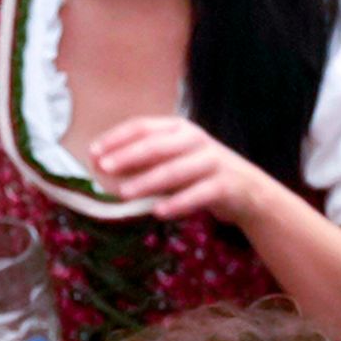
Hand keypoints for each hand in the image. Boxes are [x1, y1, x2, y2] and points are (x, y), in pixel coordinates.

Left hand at [86, 115, 275, 224]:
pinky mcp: (225, 185)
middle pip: (157, 145)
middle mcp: (195, 140)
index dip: (117, 138)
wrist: (247, 190)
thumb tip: (101, 166)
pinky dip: (178, 203)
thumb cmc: (198, 175)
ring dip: (147, 182)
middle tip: (103, 168)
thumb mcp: (171, 162)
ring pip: (176, 170)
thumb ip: (142, 162)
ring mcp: (212, 161)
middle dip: (128, 156)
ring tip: (123, 193)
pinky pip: (199, 194)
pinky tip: (158, 212)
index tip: (94, 152)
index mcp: (178, 129)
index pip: (143, 127)